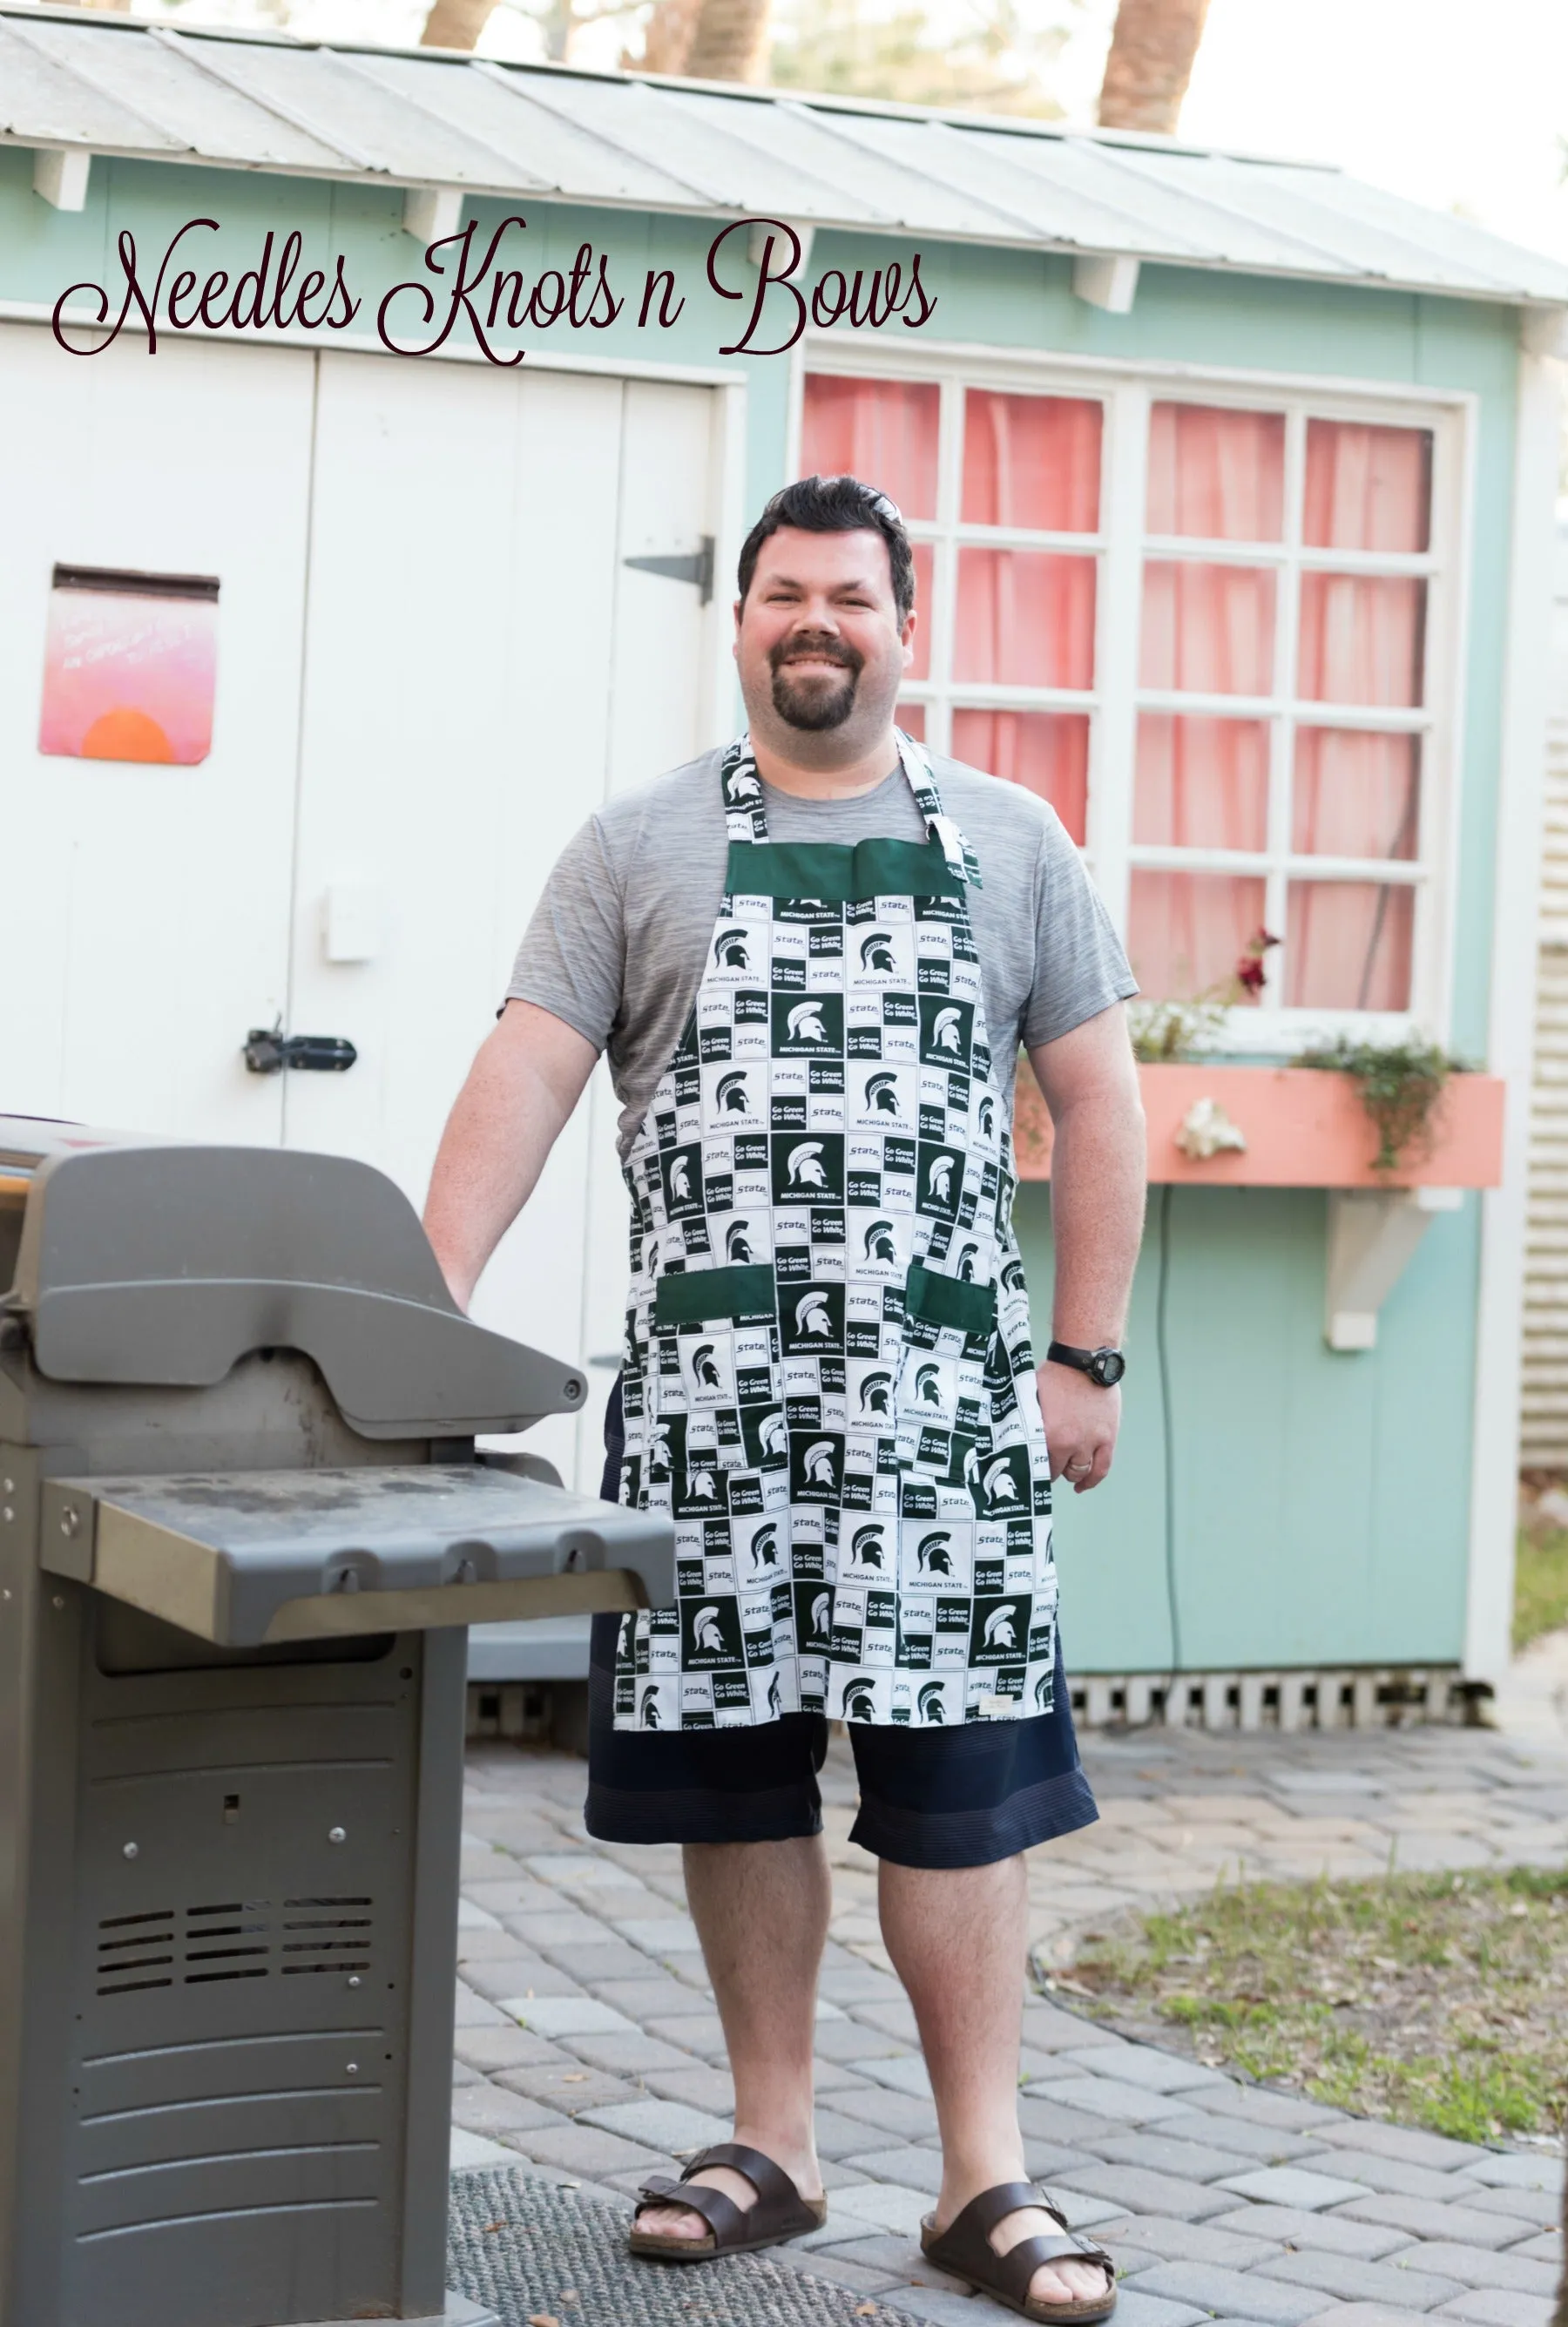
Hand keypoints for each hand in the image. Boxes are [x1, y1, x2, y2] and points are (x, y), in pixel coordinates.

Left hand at [1037, 1362, 1119, 1492]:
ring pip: (1080, 1471)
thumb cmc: (1056, 1375)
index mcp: (1048, 1434)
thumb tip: (1015, 1436)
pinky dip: (1092, 1480)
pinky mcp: (1108, 1438)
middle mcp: (1070, 1443)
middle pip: (1059, 1470)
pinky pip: (1102, 1468)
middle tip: (1048, 1466)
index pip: (1039, 1464)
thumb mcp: (1033, 1400)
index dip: (1035, 1468)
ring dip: (1071, 1473)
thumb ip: (1029, 1423)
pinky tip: (1082, 1486)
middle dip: (1052, 1470)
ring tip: (1065, 1471)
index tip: (1031, 1468)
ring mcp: (1091, 1442)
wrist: (1086, 1360)